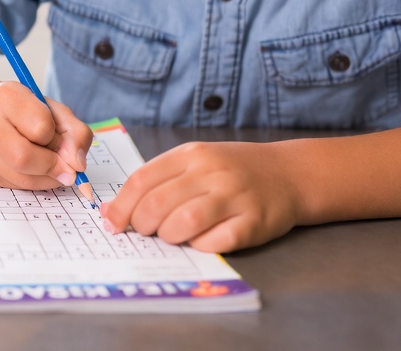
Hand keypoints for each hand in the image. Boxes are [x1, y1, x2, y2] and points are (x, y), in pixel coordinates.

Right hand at [0, 81, 92, 190]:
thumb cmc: (26, 110)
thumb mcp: (55, 110)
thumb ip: (76, 133)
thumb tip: (78, 165)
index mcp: (5, 97)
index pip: (40, 128)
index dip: (55, 136)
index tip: (57, 135)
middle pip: (23, 158)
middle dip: (52, 166)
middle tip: (66, 166)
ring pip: (21, 179)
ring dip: (47, 178)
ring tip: (51, 164)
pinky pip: (16, 186)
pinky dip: (35, 182)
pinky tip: (35, 168)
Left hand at [100, 140, 305, 252]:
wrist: (289, 173)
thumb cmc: (230, 171)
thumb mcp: (193, 162)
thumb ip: (155, 182)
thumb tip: (110, 211)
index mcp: (191, 154)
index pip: (142, 180)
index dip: (122, 206)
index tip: (112, 223)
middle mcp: (211, 172)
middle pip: (158, 203)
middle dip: (142, 224)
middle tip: (144, 231)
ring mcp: (234, 196)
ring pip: (184, 222)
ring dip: (168, 236)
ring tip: (170, 236)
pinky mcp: (255, 222)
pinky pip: (217, 241)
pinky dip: (200, 246)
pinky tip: (199, 241)